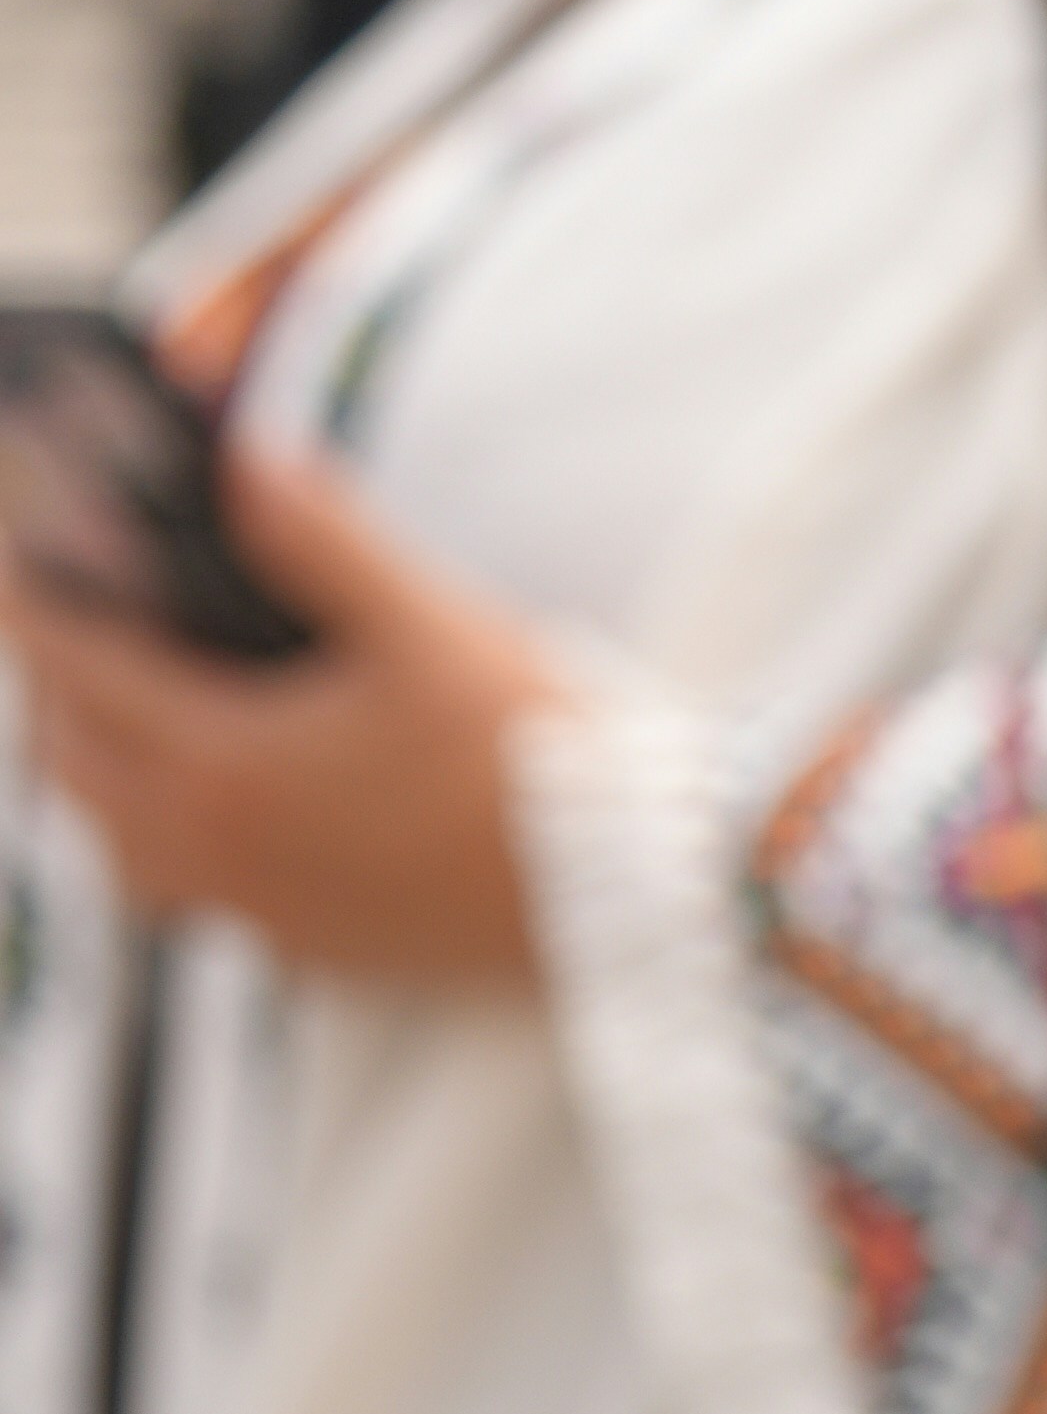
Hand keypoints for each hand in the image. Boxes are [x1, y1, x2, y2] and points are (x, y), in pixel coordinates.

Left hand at [1, 437, 566, 990]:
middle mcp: (213, 849)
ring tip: (131, 704)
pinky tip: (218, 795)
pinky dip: (161, 831)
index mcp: (220, 764)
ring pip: (114, 837)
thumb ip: (321, 538)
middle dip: (56, 682)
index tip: (15, 551)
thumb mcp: (428, 624)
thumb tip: (243, 466)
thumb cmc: (531, 765)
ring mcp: (253, 909)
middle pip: (70, 760)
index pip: (75, 668)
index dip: (32, 598)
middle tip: (74, 616)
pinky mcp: (302, 948)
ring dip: (98, 766)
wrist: (620, 899)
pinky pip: (182, 889)